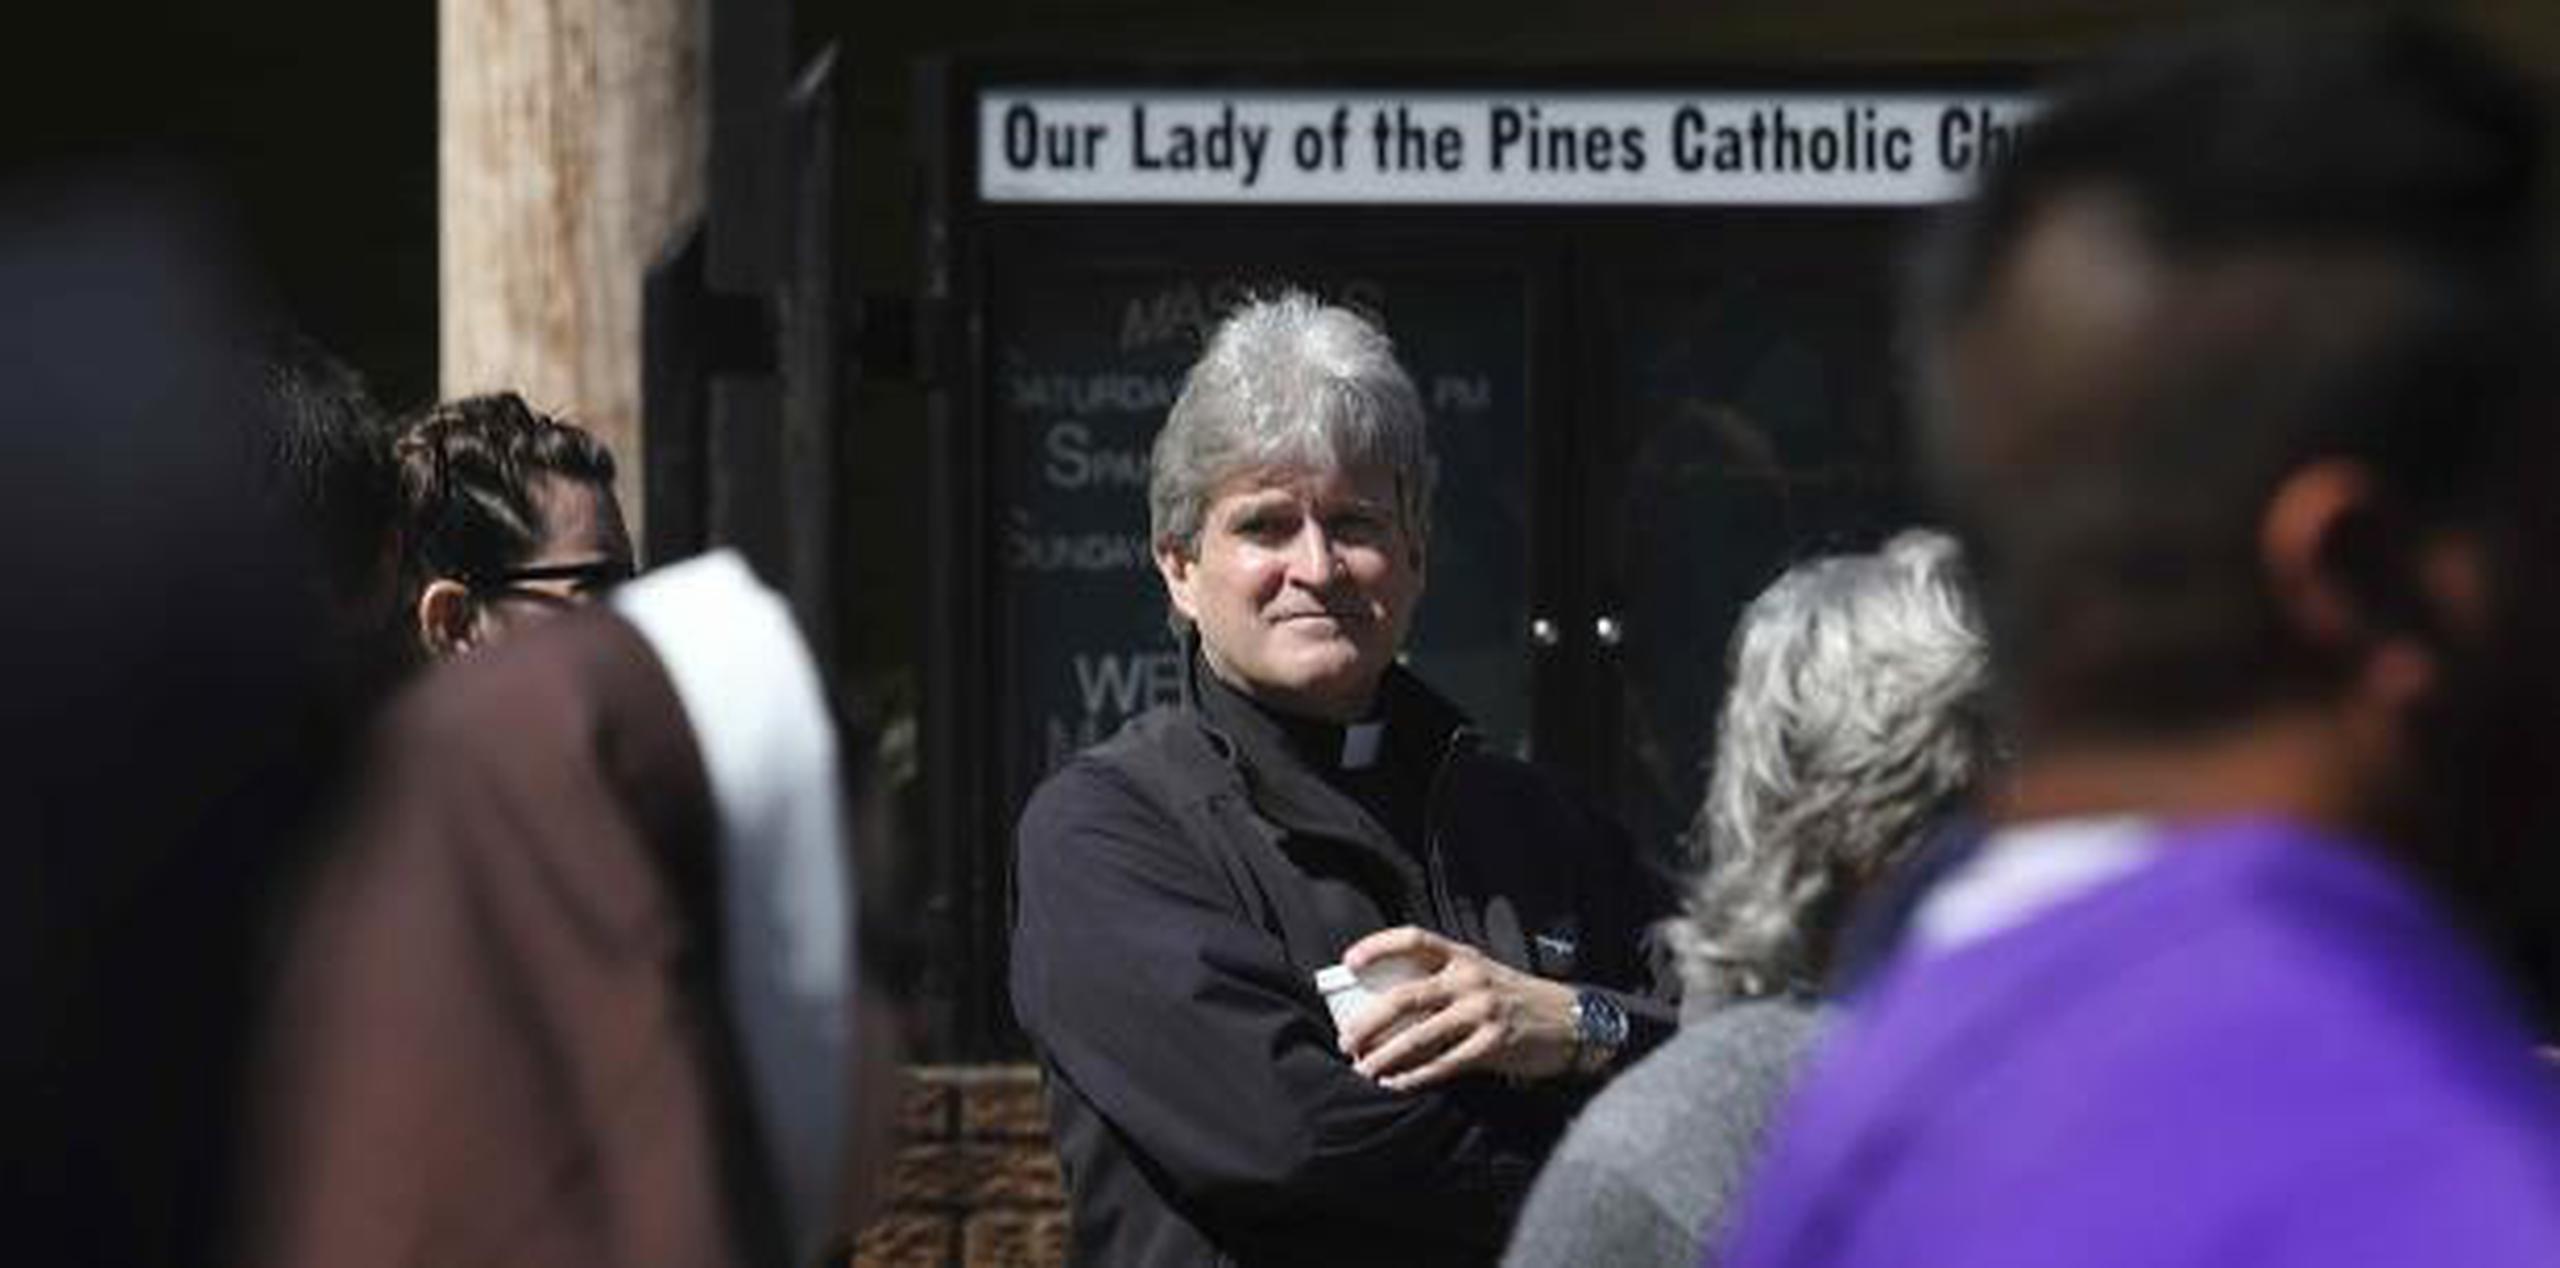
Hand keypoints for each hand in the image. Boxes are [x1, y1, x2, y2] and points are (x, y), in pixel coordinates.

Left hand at [1336, 926, 1578, 1091]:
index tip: (1348, 962)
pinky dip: (1415, 1077)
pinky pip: (1443, 1064)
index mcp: (1462, 956)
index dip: (1377, 947)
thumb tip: (1385, 1007)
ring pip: (1419, 1035)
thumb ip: (1441, 982)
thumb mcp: (1480, 976)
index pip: (1413, 939)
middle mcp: (1469, 979)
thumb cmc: (1514, 998)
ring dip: (1385, 1055)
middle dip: (1368, 1021)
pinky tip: (1396, 1084)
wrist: (1569, 1019)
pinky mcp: (1492, 1044)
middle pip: (1405, 996)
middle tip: (1346, 1040)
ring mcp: (1482, 1011)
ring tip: (1363, 1068)